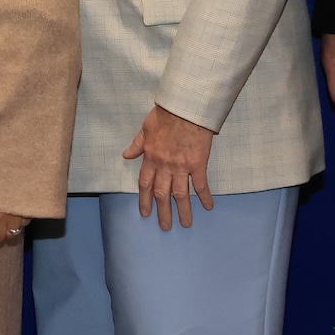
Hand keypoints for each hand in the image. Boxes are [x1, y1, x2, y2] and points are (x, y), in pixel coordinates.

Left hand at [124, 103, 214, 229]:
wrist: (186, 107)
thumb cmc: (166, 115)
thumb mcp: (145, 128)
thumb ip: (137, 144)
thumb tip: (126, 155)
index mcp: (151, 158)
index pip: (145, 184)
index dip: (145, 199)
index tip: (145, 213)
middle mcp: (165, 166)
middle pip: (162, 194)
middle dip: (163, 212)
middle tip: (164, 227)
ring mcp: (182, 166)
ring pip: (181, 194)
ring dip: (183, 211)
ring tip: (185, 224)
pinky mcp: (198, 164)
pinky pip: (201, 184)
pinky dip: (205, 197)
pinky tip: (208, 207)